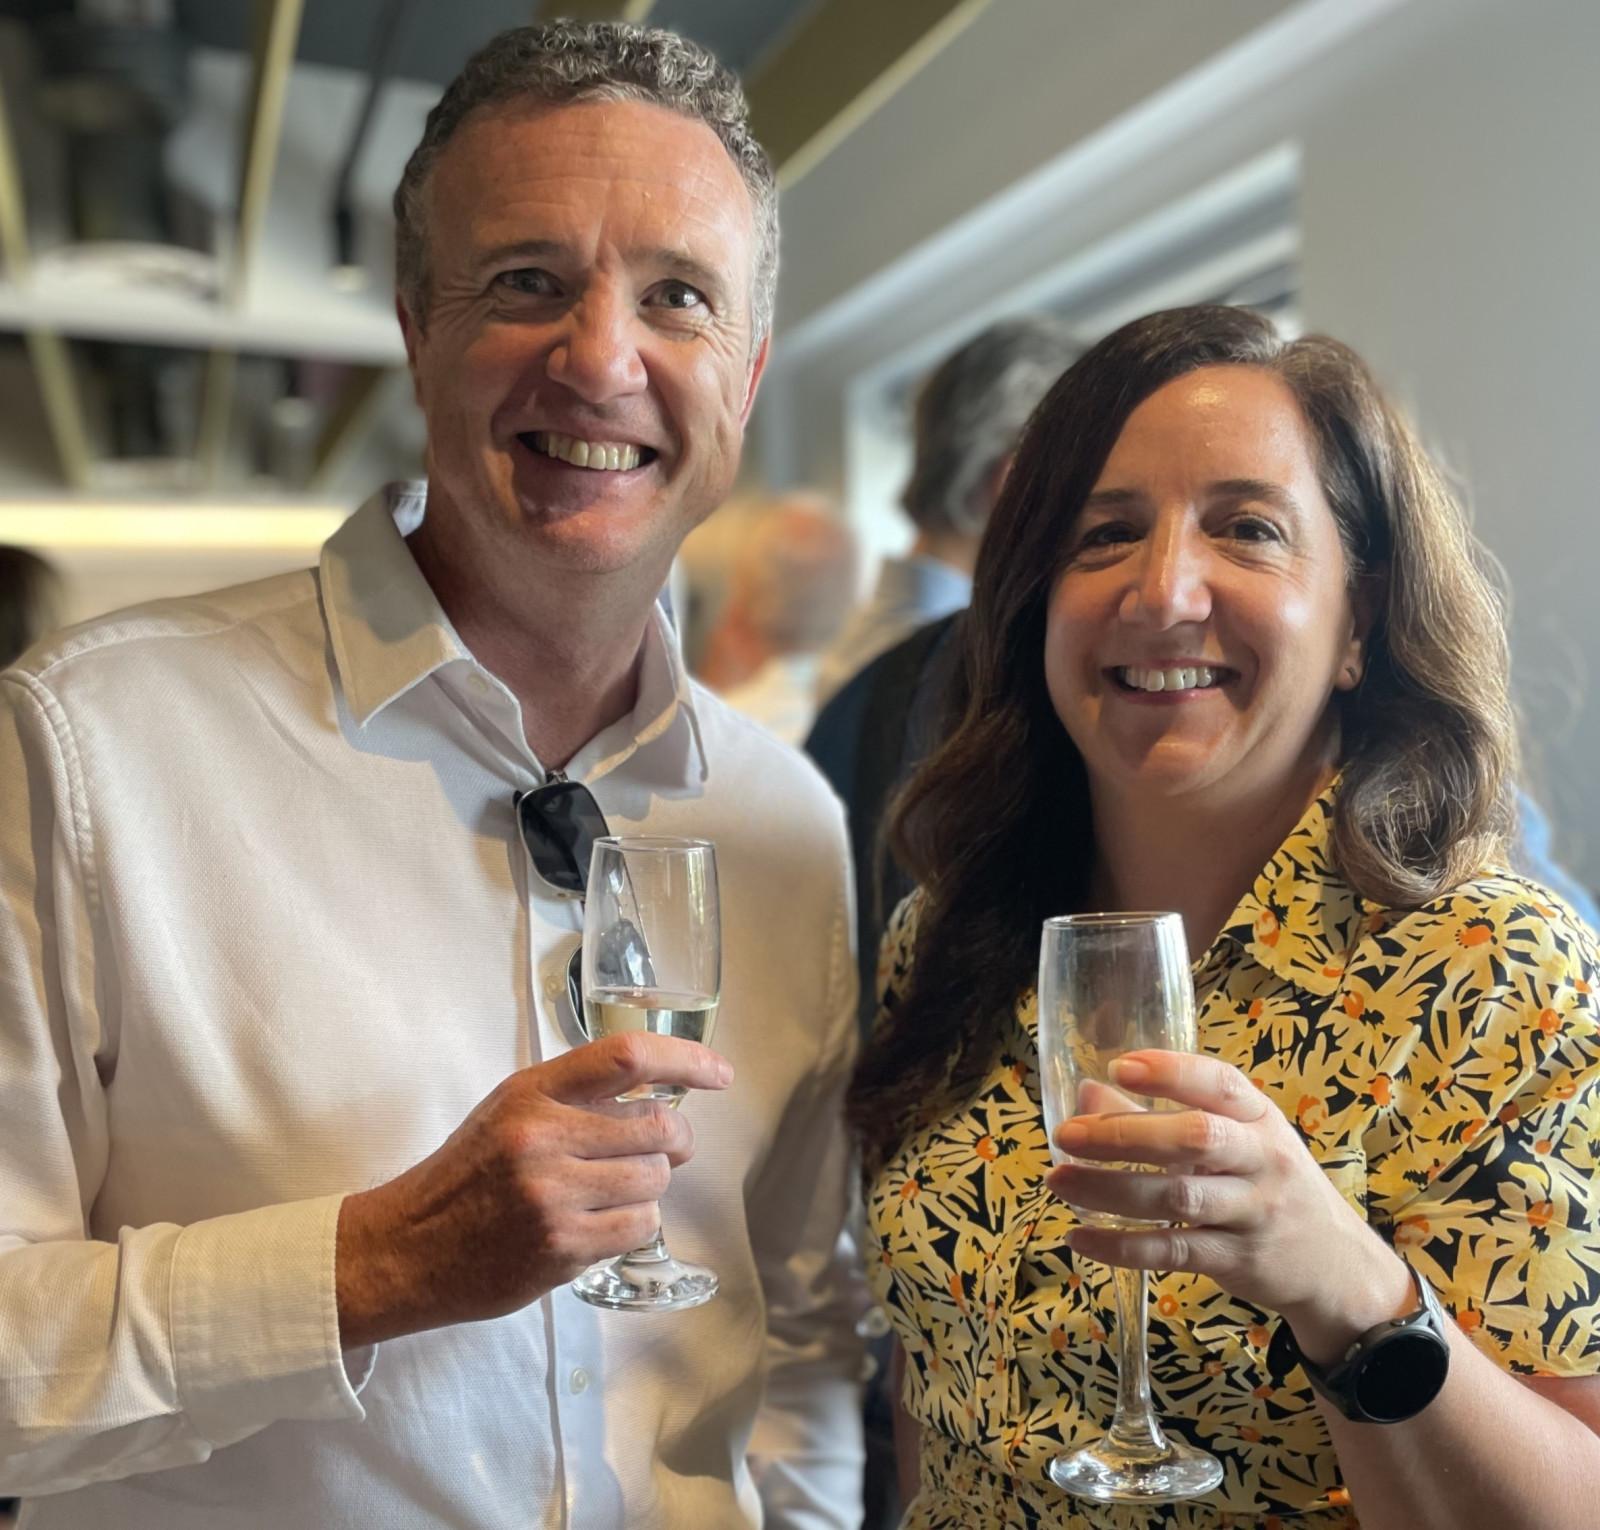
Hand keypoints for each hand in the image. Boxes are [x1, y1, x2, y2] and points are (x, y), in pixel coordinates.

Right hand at [336, 1033, 731, 1346]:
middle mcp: (544, 1136)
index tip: (719, 1073)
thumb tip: (660, 1097)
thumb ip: (577, 1097)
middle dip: (674, 1141)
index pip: (626, 1056)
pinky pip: (639, 1227)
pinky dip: (633, 1226)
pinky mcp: (562, 1247)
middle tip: (662, 1151)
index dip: (686, 1059)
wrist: (407, 1248)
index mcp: (532, 1092)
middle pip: (657, 1126)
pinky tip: (600, 1225)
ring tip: (609, 1194)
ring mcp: (553, 1195)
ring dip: (647, 1188)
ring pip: (654, 1179)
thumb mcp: (511, 1111)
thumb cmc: (467, 1176)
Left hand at [1045, 1049, 1412, 1364]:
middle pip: (1195, 1138)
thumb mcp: (1236, 1139)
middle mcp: (1261, 1160)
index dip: (1170, 1072)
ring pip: (1177, 1197)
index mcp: (1259, 1117)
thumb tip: (1088, 1093)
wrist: (1336, 1265)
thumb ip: (1163, 1115)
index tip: (1118, 1065)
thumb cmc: (1268, 1183)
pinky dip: (1123, 1246)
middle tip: (1067, 1134)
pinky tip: (1081, 1238)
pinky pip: (1174, 1251)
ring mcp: (1253, 1212)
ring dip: (1110, 1189)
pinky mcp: (1238, 1260)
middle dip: (1125, 1134)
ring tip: (1059, 1181)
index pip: (1219, 1083)